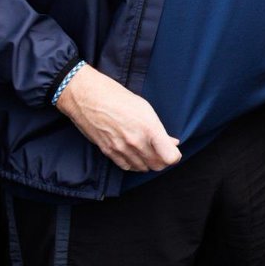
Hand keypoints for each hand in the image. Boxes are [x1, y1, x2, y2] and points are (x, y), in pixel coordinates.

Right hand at [55, 64, 180, 172]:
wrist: (90, 97)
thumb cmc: (119, 98)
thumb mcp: (146, 109)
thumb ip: (160, 130)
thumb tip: (173, 142)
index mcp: (150, 128)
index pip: (170, 157)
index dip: (174, 156)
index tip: (173, 151)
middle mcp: (136, 142)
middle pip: (157, 165)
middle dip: (163, 160)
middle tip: (162, 151)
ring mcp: (121, 149)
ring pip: (142, 168)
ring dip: (148, 163)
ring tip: (148, 151)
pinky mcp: (108, 152)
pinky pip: (126, 167)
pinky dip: (133, 164)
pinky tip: (134, 155)